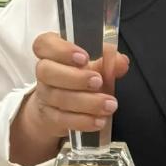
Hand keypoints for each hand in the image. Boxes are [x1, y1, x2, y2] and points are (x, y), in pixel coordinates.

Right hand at [10, 33, 129, 165]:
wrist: (63, 109)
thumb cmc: (80, 79)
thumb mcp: (95, 67)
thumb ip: (109, 61)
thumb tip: (121, 62)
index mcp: (52, 53)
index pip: (44, 44)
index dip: (61, 50)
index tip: (83, 57)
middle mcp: (44, 73)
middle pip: (46, 71)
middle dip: (74, 77)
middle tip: (98, 81)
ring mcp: (45, 96)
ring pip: (58, 97)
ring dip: (86, 102)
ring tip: (109, 104)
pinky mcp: (50, 117)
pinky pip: (62, 119)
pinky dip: (83, 121)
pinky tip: (99, 120)